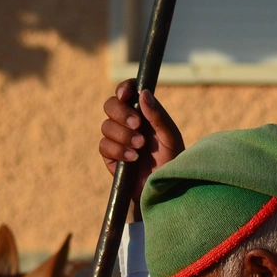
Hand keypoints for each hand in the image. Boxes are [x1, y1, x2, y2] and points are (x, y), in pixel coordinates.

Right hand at [99, 79, 183, 211]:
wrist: (164, 188)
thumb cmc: (172, 160)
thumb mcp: (170, 137)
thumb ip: (158, 116)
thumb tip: (143, 93)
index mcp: (143, 113)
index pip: (127, 92)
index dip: (123, 88)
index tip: (125, 95)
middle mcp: (128, 122)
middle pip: (110, 105)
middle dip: (122, 113)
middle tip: (137, 125)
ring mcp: (118, 138)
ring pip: (106, 126)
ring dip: (123, 135)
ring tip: (140, 147)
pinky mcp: (110, 155)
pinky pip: (104, 146)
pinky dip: (118, 150)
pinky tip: (132, 158)